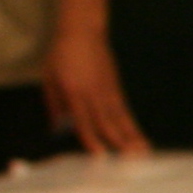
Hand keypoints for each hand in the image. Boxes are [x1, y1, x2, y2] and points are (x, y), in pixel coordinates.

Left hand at [42, 28, 146, 156]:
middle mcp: (94, 93)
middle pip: (107, 122)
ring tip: (142, 153)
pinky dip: (132, 126)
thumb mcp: (49, 79)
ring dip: (131, 137)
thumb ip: (55, 105)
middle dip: (119, 142)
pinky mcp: (116, 88)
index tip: (100, 155)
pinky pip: (124, 111)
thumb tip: (58, 128)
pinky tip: (139, 137)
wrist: (83, 32)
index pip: (83, 120)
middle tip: (130, 160)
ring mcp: (108, 91)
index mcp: (74, 91)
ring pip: (120, 118)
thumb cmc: (61, 55)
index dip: (92, 138)